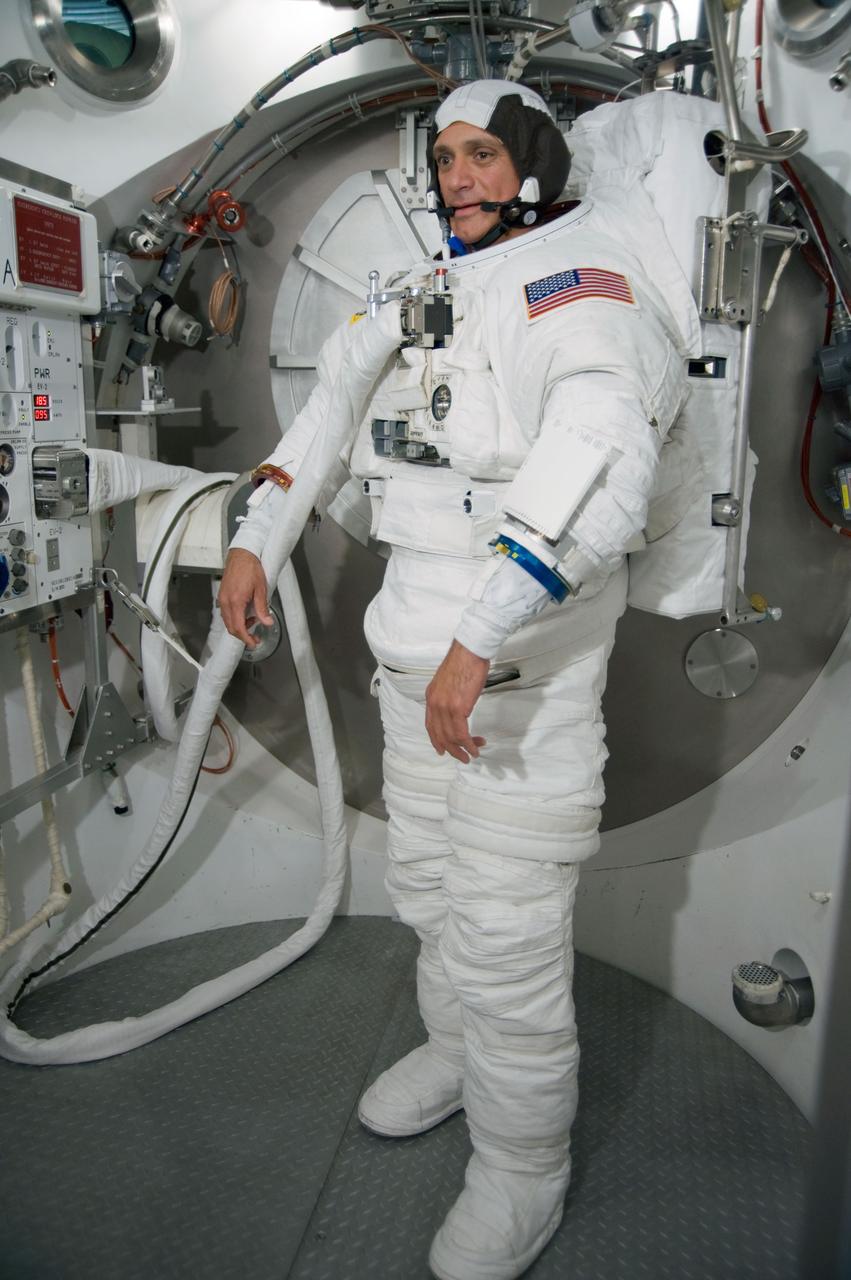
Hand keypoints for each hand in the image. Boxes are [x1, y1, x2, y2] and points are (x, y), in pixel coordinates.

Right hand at [218, 548, 273, 647]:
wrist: (241, 555)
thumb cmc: (251, 568)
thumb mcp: (261, 589)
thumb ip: (262, 608)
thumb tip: (266, 622)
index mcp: (235, 601)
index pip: (238, 627)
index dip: (246, 638)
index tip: (253, 643)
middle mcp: (226, 602)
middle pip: (231, 627)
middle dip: (243, 635)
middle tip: (255, 637)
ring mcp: (222, 599)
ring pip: (228, 621)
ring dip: (240, 626)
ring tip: (253, 621)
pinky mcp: (222, 596)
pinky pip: (226, 613)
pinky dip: (235, 618)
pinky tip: (246, 614)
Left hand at [425, 640, 489, 763]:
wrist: (470, 651)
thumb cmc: (464, 662)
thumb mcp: (449, 681)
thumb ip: (449, 695)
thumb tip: (457, 705)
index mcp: (431, 697)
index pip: (430, 725)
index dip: (436, 740)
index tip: (442, 749)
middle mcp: (435, 704)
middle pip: (439, 734)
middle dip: (451, 749)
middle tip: (462, 758)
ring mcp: (445, 707)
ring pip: (451, 736)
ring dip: (463, 749)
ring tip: (473, 754)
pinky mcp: (458, 708)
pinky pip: (461, 733)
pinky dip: (469, 743)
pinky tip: (475, 747)